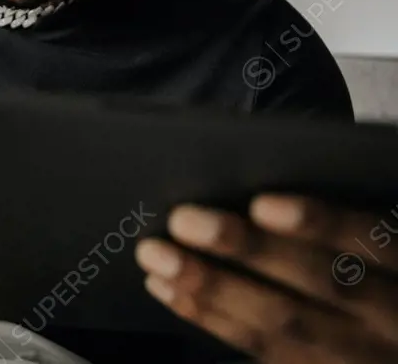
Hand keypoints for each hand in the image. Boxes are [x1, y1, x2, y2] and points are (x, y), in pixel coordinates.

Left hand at [135, 195, 397, 362]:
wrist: (396, 338)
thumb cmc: (379, 268)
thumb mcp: (385, 235)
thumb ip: (349, 220)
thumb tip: (262, 183)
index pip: (371, 242)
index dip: (321, 223)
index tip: (264, 203)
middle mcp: (390, 319)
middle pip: (321, 283)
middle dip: (247, 250)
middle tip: (184, 219)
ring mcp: (355, 356)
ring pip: (282, 323)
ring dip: (210, 286)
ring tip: (157, 254)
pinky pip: (260, 349)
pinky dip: (208, 316)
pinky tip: (168, 288)